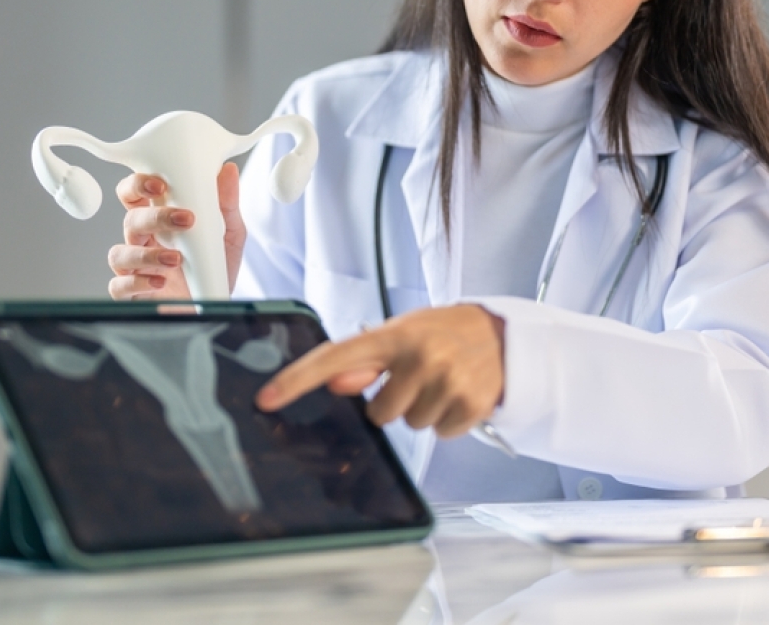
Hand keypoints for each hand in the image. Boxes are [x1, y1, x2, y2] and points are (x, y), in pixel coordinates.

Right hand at [106, 163, 245, 298]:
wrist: (217, 307)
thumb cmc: (215, 268)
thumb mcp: (229, 234)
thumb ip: (226, 204)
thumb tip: (228, 170)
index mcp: (159, 221)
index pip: (135, 194)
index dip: (138, 184)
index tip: (160, 184)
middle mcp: (143, 241)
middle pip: (130, 219)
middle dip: (153, 217)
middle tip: (184, 219)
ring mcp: (135, 268)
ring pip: (120, 253)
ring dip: (148, 254)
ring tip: (177, 258)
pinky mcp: (132, 294)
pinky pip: (118, 285)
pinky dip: (137, 282)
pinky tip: (159, 282)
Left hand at [256, 305, 505, 437]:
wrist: (501, 335)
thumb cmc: (442, 333)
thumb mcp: (402, 335)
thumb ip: (366, 360)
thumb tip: (335, 382)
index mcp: (395, 336)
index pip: (335, 358)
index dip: (297, 380)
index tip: (267, 399)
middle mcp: (420, 357)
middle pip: (379, 413)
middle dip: (394, 401)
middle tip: (417, 377)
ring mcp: (447, 382)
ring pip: (410, 425)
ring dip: (422, 410)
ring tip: (441, 382)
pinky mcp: (471, 405)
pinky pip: (440, 434)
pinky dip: (447, 420)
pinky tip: (457, 395)